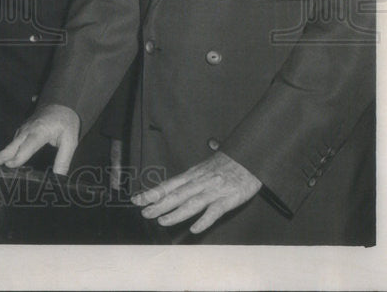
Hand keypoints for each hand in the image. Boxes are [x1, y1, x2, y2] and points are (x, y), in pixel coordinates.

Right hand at [0, 104, 80, 174]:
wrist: (61, 103)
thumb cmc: (66, 122)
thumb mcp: (70, 141)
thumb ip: (63, 160)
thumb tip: (58, 180)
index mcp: (39, 132)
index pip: (27, 145)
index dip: (19, 156)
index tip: (9, 165)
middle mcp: (27, 131)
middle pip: (12, 146)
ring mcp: (22, 130)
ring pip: (10, 145)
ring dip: (0, 156)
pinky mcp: (21, 132)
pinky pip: (13, 144)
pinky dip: (6, 152)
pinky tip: (3, 161)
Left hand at [131, 151, 261, 233]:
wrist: (249, 157)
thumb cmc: (227, 163)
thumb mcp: (204, 166)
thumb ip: (191, 176)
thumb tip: (176, 181)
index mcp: (192, 175)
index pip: (168, 185)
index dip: (152, 193)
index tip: (137, 200)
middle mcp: (199, 182)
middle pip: (175, 194)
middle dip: (158, 204)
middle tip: (144, 212)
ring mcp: (213, 191)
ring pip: (191, 203)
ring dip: (176, 213)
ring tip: (162, 221)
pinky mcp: (228, 198)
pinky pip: (215, 211)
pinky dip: (204, 220)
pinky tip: (195, 229)